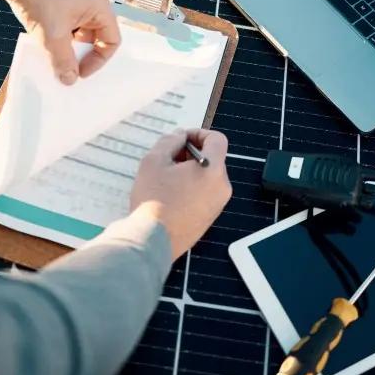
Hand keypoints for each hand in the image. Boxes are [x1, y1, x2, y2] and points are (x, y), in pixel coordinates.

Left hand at [0, 0, 120, 84]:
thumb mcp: (53, 35)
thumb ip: (63, 60)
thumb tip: (69, 79)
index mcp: (99, 7)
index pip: (111, 41)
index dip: (98, 60)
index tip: (80, 72)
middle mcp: (90, 4)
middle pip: (94, 38)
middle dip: (81, 55)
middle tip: (66, 68)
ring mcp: (74, 2)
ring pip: (77, 34)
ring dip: (66, 48)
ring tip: (52, 57)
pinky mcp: (58, 2)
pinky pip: (65, 26)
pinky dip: (56, 38)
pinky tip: (43, 45)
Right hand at [130, 129, 231, 260]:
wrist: (153, 241)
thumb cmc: (154, 201)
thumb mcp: (154, 160)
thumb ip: (170, 141)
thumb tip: (179, 137)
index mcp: (213, 169)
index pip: (217, 139)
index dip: (198, 133)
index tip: (181, 140)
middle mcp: (221, 187)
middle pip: (213, 158)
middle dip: (191, 154)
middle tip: (169, 160)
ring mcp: (217, 205)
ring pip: (208, 177)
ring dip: (190, 172)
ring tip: (166, 180)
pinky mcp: (210, 218)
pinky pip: (205, 194)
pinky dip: (191, 188)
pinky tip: (170, 195)